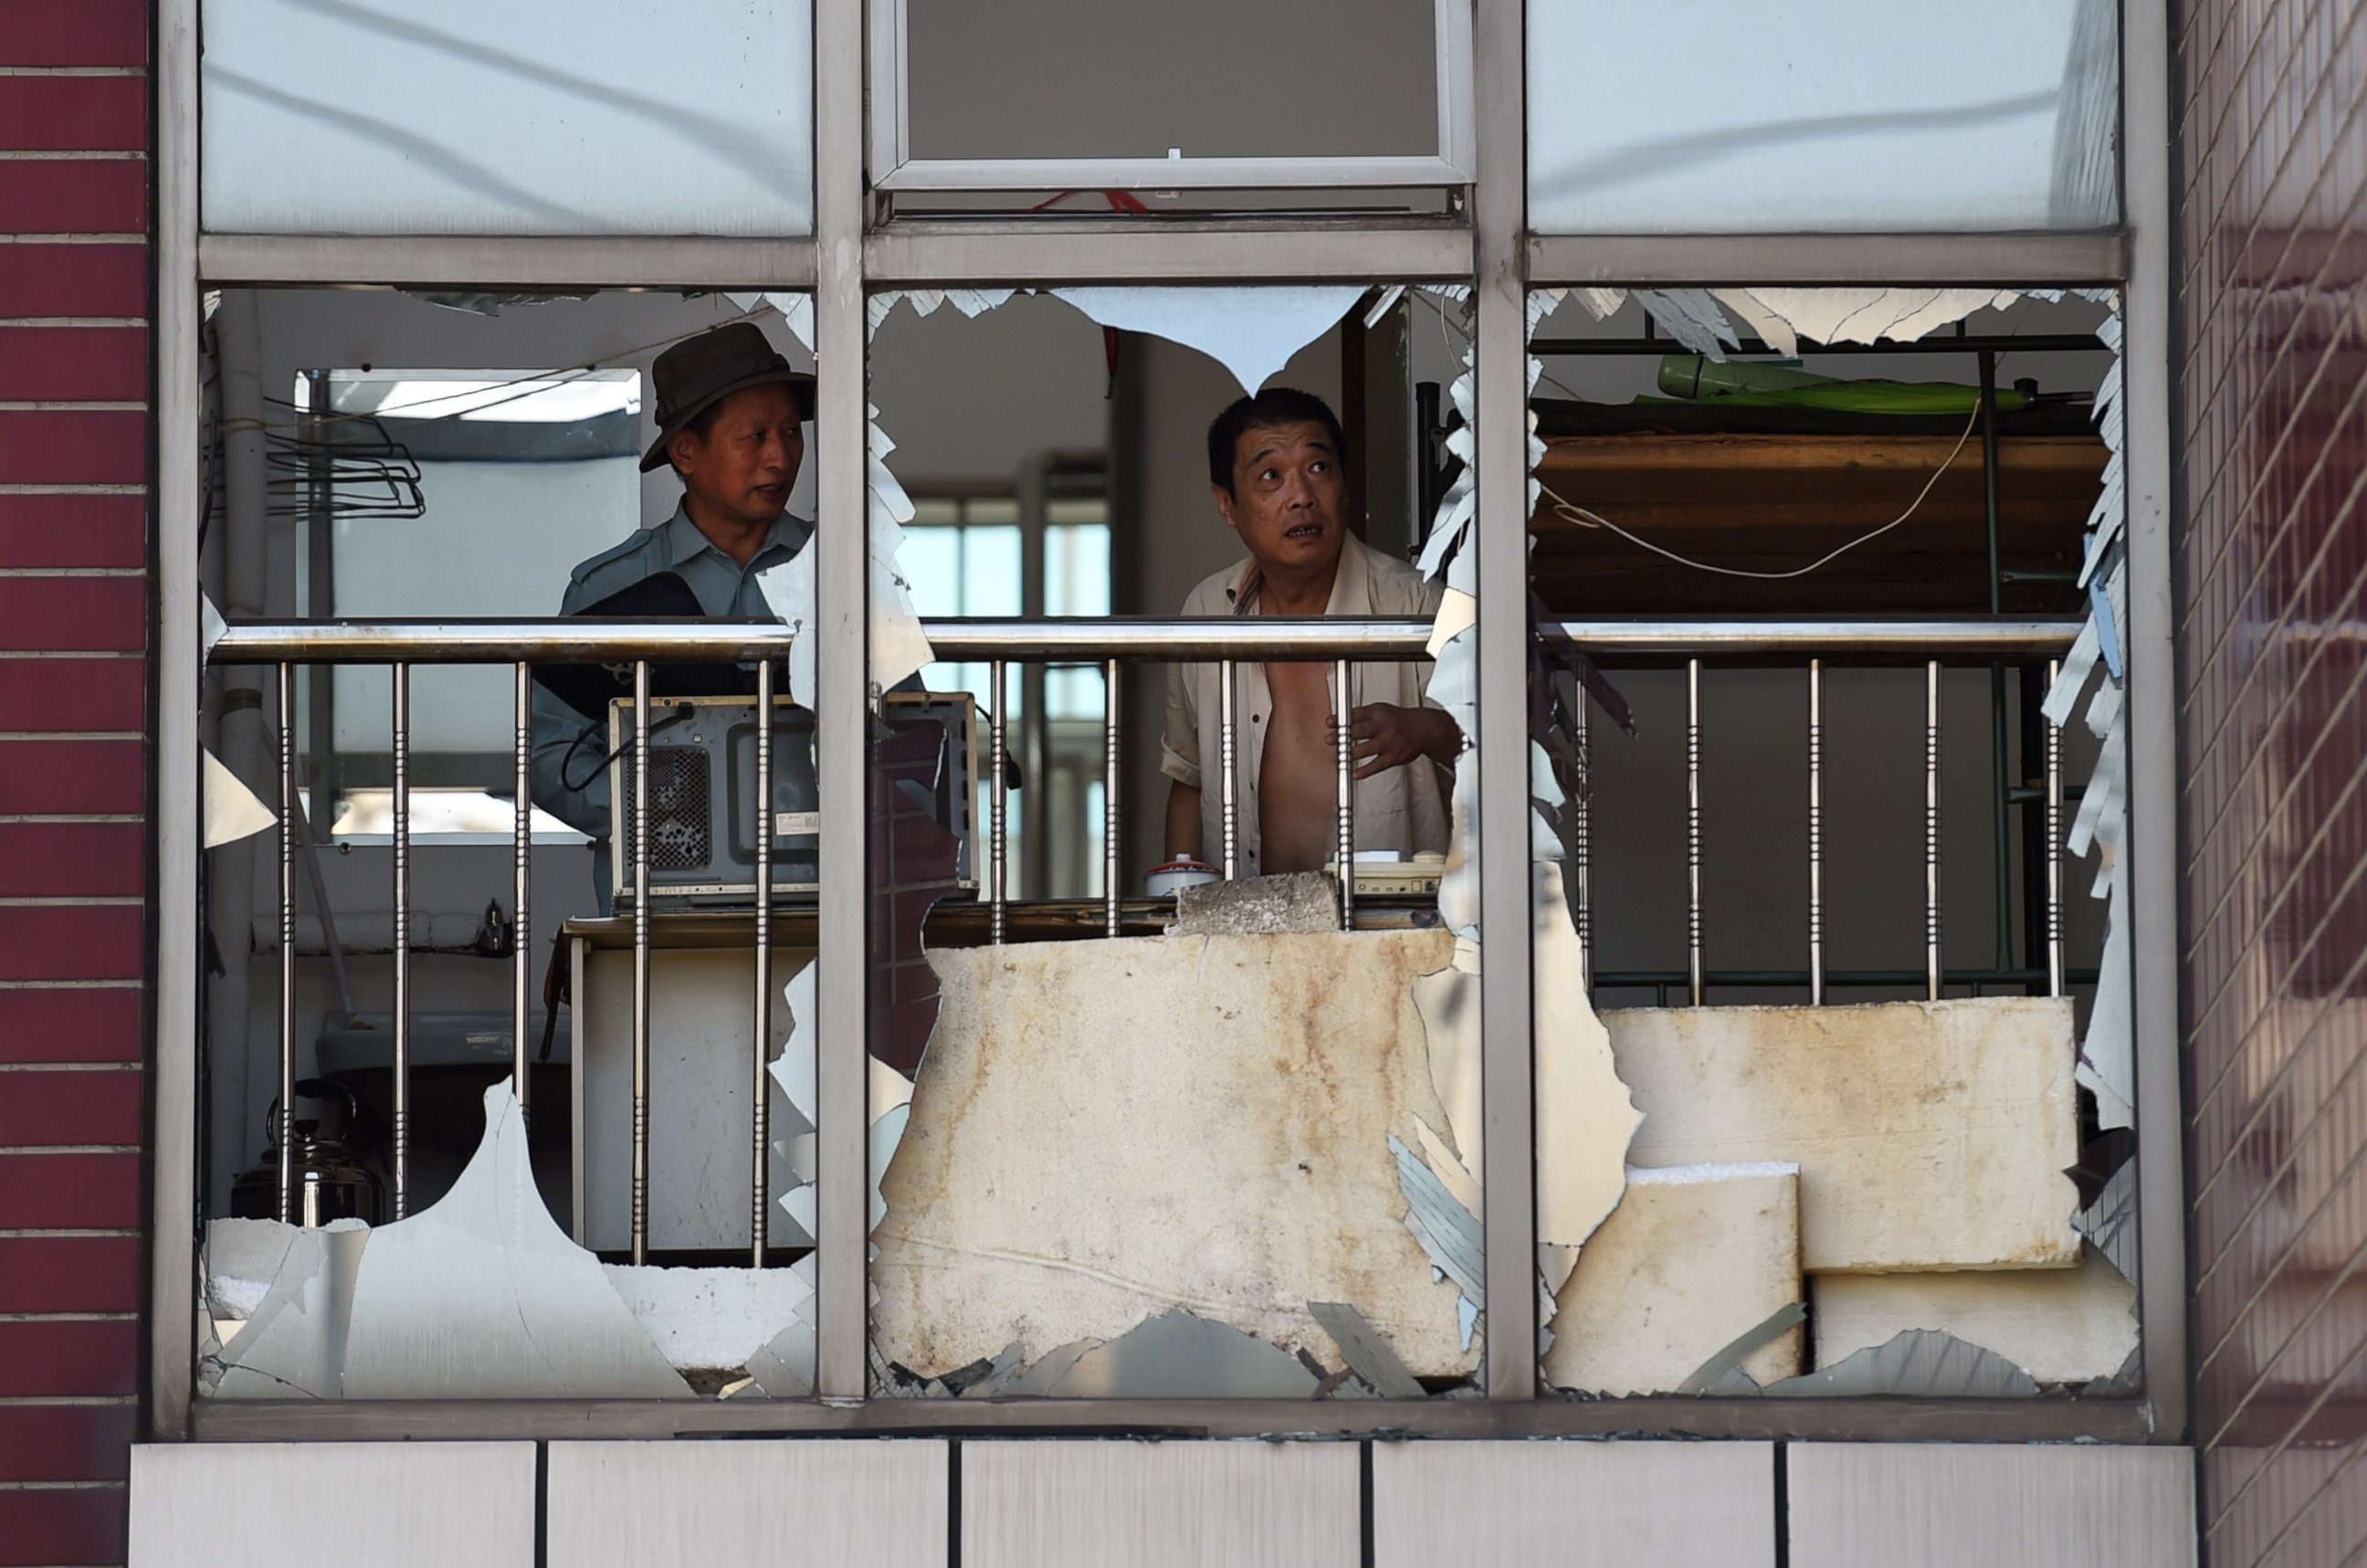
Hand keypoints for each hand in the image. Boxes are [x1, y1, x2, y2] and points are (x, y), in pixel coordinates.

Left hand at [1338, 703, 1455, 779]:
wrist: (1424, 728)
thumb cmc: (1397, 720)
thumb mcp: (1379, 710)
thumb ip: (1359, 717)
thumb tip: (1336, 723)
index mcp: (1377, 712)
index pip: (1356, 714)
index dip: (1341, 719)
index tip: (1329, 723)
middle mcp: (1383, 726)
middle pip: (1359, 731)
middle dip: (1342, 736)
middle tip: (1330, 740)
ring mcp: (1388, 742)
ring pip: (1366, 749)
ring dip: (1350, 753)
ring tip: (1339, 757)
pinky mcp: (1394, 756)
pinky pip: (1378, 765)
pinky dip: (1365, 771)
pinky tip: (1355, 773)